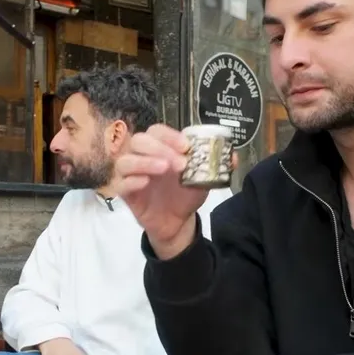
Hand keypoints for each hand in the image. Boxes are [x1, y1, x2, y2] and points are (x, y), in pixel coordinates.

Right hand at [112, 124, 224, 258]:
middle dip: (159, 148)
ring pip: (125, 160)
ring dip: (144, 161)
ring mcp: (131, 175)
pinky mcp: (125, 194)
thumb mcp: (203, 180)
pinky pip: (120, 184)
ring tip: (163, 169)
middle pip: (139, 140)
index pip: (157, 131)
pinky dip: (131, 181)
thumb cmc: (185, 195)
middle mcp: (143, 157)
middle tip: (179, 163)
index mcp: (160, 149)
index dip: (169, 135)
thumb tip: (233, 157)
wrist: (177, 222)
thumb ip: (216, 166)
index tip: (186, 146)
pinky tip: (145, 183)